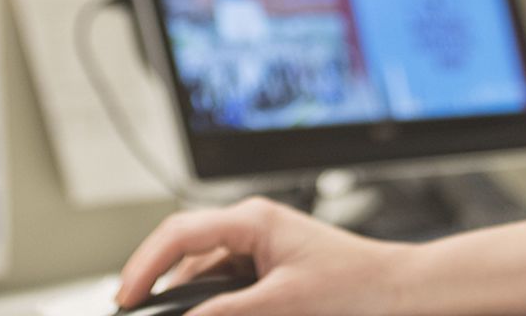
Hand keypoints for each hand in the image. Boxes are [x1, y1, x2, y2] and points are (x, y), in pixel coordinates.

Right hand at [115, 197, 408, 315]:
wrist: (400, 291)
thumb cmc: (355, 286)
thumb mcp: (283, 302)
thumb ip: (228, 311)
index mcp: (253, 219)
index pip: (179, 233)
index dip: (144, 265)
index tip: (125, 296)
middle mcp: (253, 225)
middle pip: (184, 248)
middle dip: (156, 279)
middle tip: (133, 309)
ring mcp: (261, 245)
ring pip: (203, 267)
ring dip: (183, 294)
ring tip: (161, 311)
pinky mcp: (270, 266)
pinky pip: (225, 280)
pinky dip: (209, 300)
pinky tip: (200, 313)